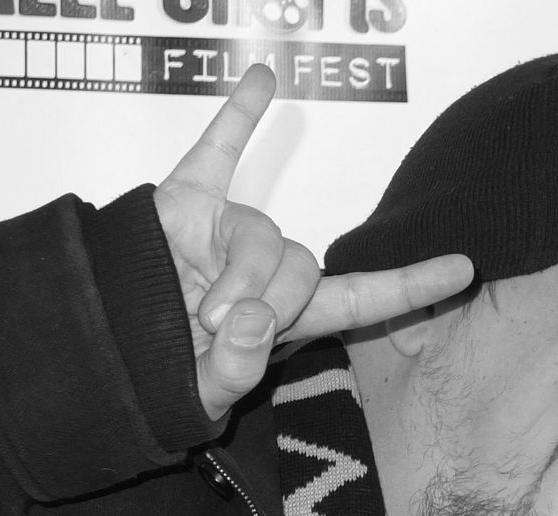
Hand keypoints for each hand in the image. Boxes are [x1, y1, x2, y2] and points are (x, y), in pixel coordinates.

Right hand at [152, 64, 472, 419]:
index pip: (363, 296)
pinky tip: (262, 77)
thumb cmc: (155, 373)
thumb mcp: (200, 396)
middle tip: (222, 328)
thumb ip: (231, 373)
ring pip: (265, 233)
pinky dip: (237, 116)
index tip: (463, 268)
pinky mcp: (183, 201)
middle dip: (271, 299)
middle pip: (303, 265)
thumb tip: (248, 321)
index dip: (411, 284)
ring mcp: (226, 231)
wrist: (95, 346)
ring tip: (198, 309)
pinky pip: (216, 151)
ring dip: (238, 273)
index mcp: (286, 316)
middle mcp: (266, 270)